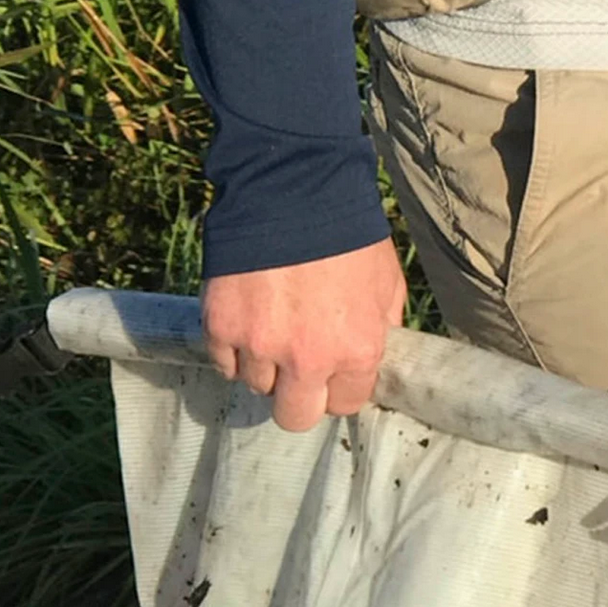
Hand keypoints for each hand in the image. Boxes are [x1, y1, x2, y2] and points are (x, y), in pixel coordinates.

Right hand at [201, 237, 406, 430]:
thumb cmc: (349, 233)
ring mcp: (259, 345)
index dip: (339, 388)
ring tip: (272, 327)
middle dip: (298, 396)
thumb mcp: (387, 283)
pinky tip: (248, 319)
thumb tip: (370, 358)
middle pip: (294, 417)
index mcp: (356, 350)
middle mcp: (307, 358)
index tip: (333, 372)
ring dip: (264, 366)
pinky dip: (233, 349)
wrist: (293, 189)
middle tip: (297, 367)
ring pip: (256, 387)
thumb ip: (380, 329)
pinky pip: (224, 362)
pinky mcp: (220, 327)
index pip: (344, 405)